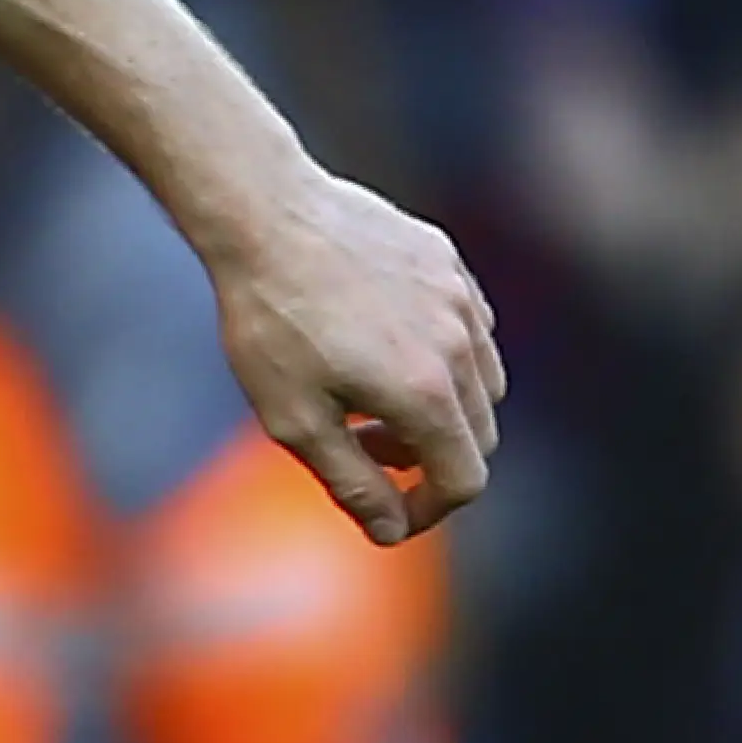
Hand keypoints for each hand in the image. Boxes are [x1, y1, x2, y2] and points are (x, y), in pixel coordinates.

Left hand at [205, 165, 504, 543]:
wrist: (259, 211)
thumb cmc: (267, 317)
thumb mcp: (292, 417)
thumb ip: (350, 483)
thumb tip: (389, 531)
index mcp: (427, 394)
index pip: (464, 481)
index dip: (428, 510)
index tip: (389, 511)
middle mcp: (460, 347)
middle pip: (477, 435)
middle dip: (430, 459)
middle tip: (365, 443)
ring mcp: (460, 299)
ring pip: (482, 381)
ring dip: (443, 406)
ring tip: (370, 393)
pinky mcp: (447, 262)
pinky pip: (468, 327)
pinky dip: (443, 353)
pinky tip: (381, 341)